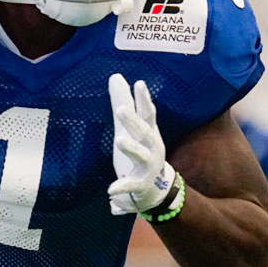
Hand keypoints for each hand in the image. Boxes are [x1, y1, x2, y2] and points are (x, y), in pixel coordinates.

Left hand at [107, 74, 179, 215]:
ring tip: (120, 140)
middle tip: (120, 110)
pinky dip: (122, 188)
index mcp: (149, 133)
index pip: (148, 113)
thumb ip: (123, 102)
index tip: (139, 83)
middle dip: (133, 121)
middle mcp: (152, 148)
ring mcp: (148, 167)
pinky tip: (111, 190)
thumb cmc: (142, 151)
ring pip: (141, 156)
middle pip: (144, 132)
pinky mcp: (141, 185)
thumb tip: (115, 76)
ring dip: (131, 148)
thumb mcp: (132, 127)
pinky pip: (131, 186)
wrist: (157, 190)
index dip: (144, 99)